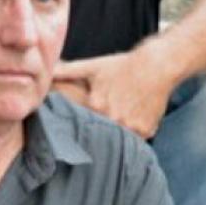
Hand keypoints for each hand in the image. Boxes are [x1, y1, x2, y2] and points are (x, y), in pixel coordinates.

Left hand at [53, 48, 175, 138]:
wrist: (158, 65)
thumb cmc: (123, 65)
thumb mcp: (93, 67)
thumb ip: (67, 71)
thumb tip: (47, 71)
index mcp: (96, 105)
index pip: (80, 123)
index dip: (78, 124)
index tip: (79, 123)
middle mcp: (113, 119)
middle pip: (98, 133)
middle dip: (97, 130)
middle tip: (103, 121)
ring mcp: (130, 127)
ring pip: (117, 138)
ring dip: (115, 133)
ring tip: (118, 119)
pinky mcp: (146, 131)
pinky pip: (135, 139)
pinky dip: (133, 131)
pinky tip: (134, 117)